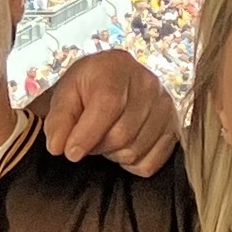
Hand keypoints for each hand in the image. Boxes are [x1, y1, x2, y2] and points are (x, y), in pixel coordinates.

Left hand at [26, 46, 181, 176]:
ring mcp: (165, 106)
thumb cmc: (88, 88)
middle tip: (86, 140)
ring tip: (105, 138)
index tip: (70, 152)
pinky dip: (132, 163)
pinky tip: (123, 146)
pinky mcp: (174, 128)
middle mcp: (148, 83)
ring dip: (113, 154)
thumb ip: (58, 120)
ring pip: (135, 150)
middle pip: (122, 133)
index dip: (87, 133)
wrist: (115, 80)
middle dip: (97, 145)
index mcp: (117, 67)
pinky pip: (151, 163)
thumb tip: (58, 146)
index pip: (107, 105)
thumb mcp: (65, 94)